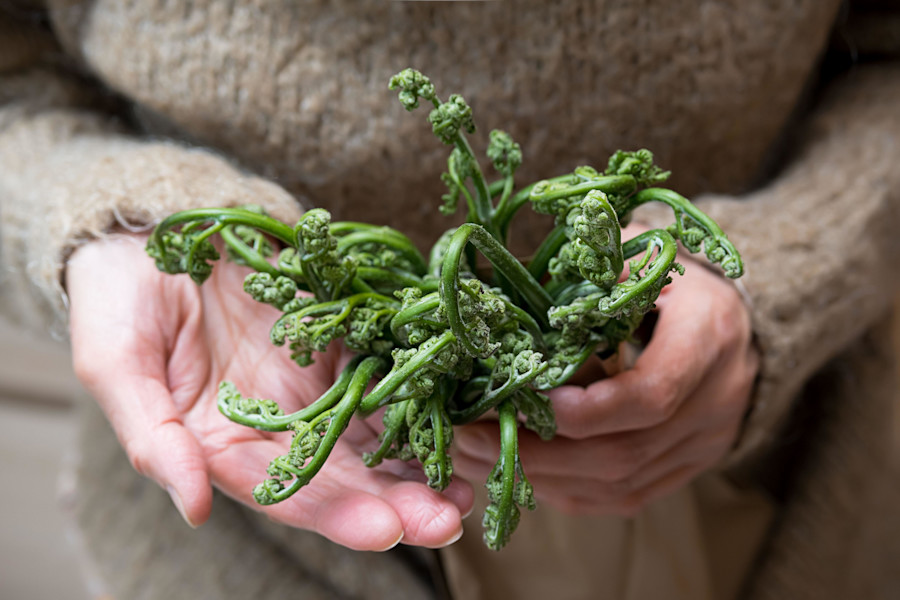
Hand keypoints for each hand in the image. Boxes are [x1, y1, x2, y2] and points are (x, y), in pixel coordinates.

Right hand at [67, 234, 471, 549]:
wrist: (150, 226)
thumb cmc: (119, 294)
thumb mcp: (117, 363)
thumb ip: (153, 437)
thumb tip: (195, 509)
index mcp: (228, 446)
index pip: (290, 494)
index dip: (339, 514)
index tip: (390, 528)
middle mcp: (282, 424)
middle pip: (350, 475)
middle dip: (403, 501)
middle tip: (455, 516)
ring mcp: (318, 380)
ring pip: (382, 431)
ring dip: (429, 457)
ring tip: (478, 477)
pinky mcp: (344, 336)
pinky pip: (393, 366)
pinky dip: (430, 389)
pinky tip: (468, 406)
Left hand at [453, 255, 757, 515]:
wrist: (735, 321)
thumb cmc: (670, 279)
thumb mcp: (636, 256)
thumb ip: (588, 277)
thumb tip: (511, 303)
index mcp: (708, 336)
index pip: (652, 394)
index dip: (588, 409)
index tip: (528, 400)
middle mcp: (715, 400)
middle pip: (625, 452)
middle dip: (540, 452)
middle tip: (471, 437)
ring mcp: (704, 444)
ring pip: (620, 484)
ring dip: (541, 478)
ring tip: (478, 457)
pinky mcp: (686, 468)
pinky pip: (624, 497)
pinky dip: (566, 490)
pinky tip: (520, 474)